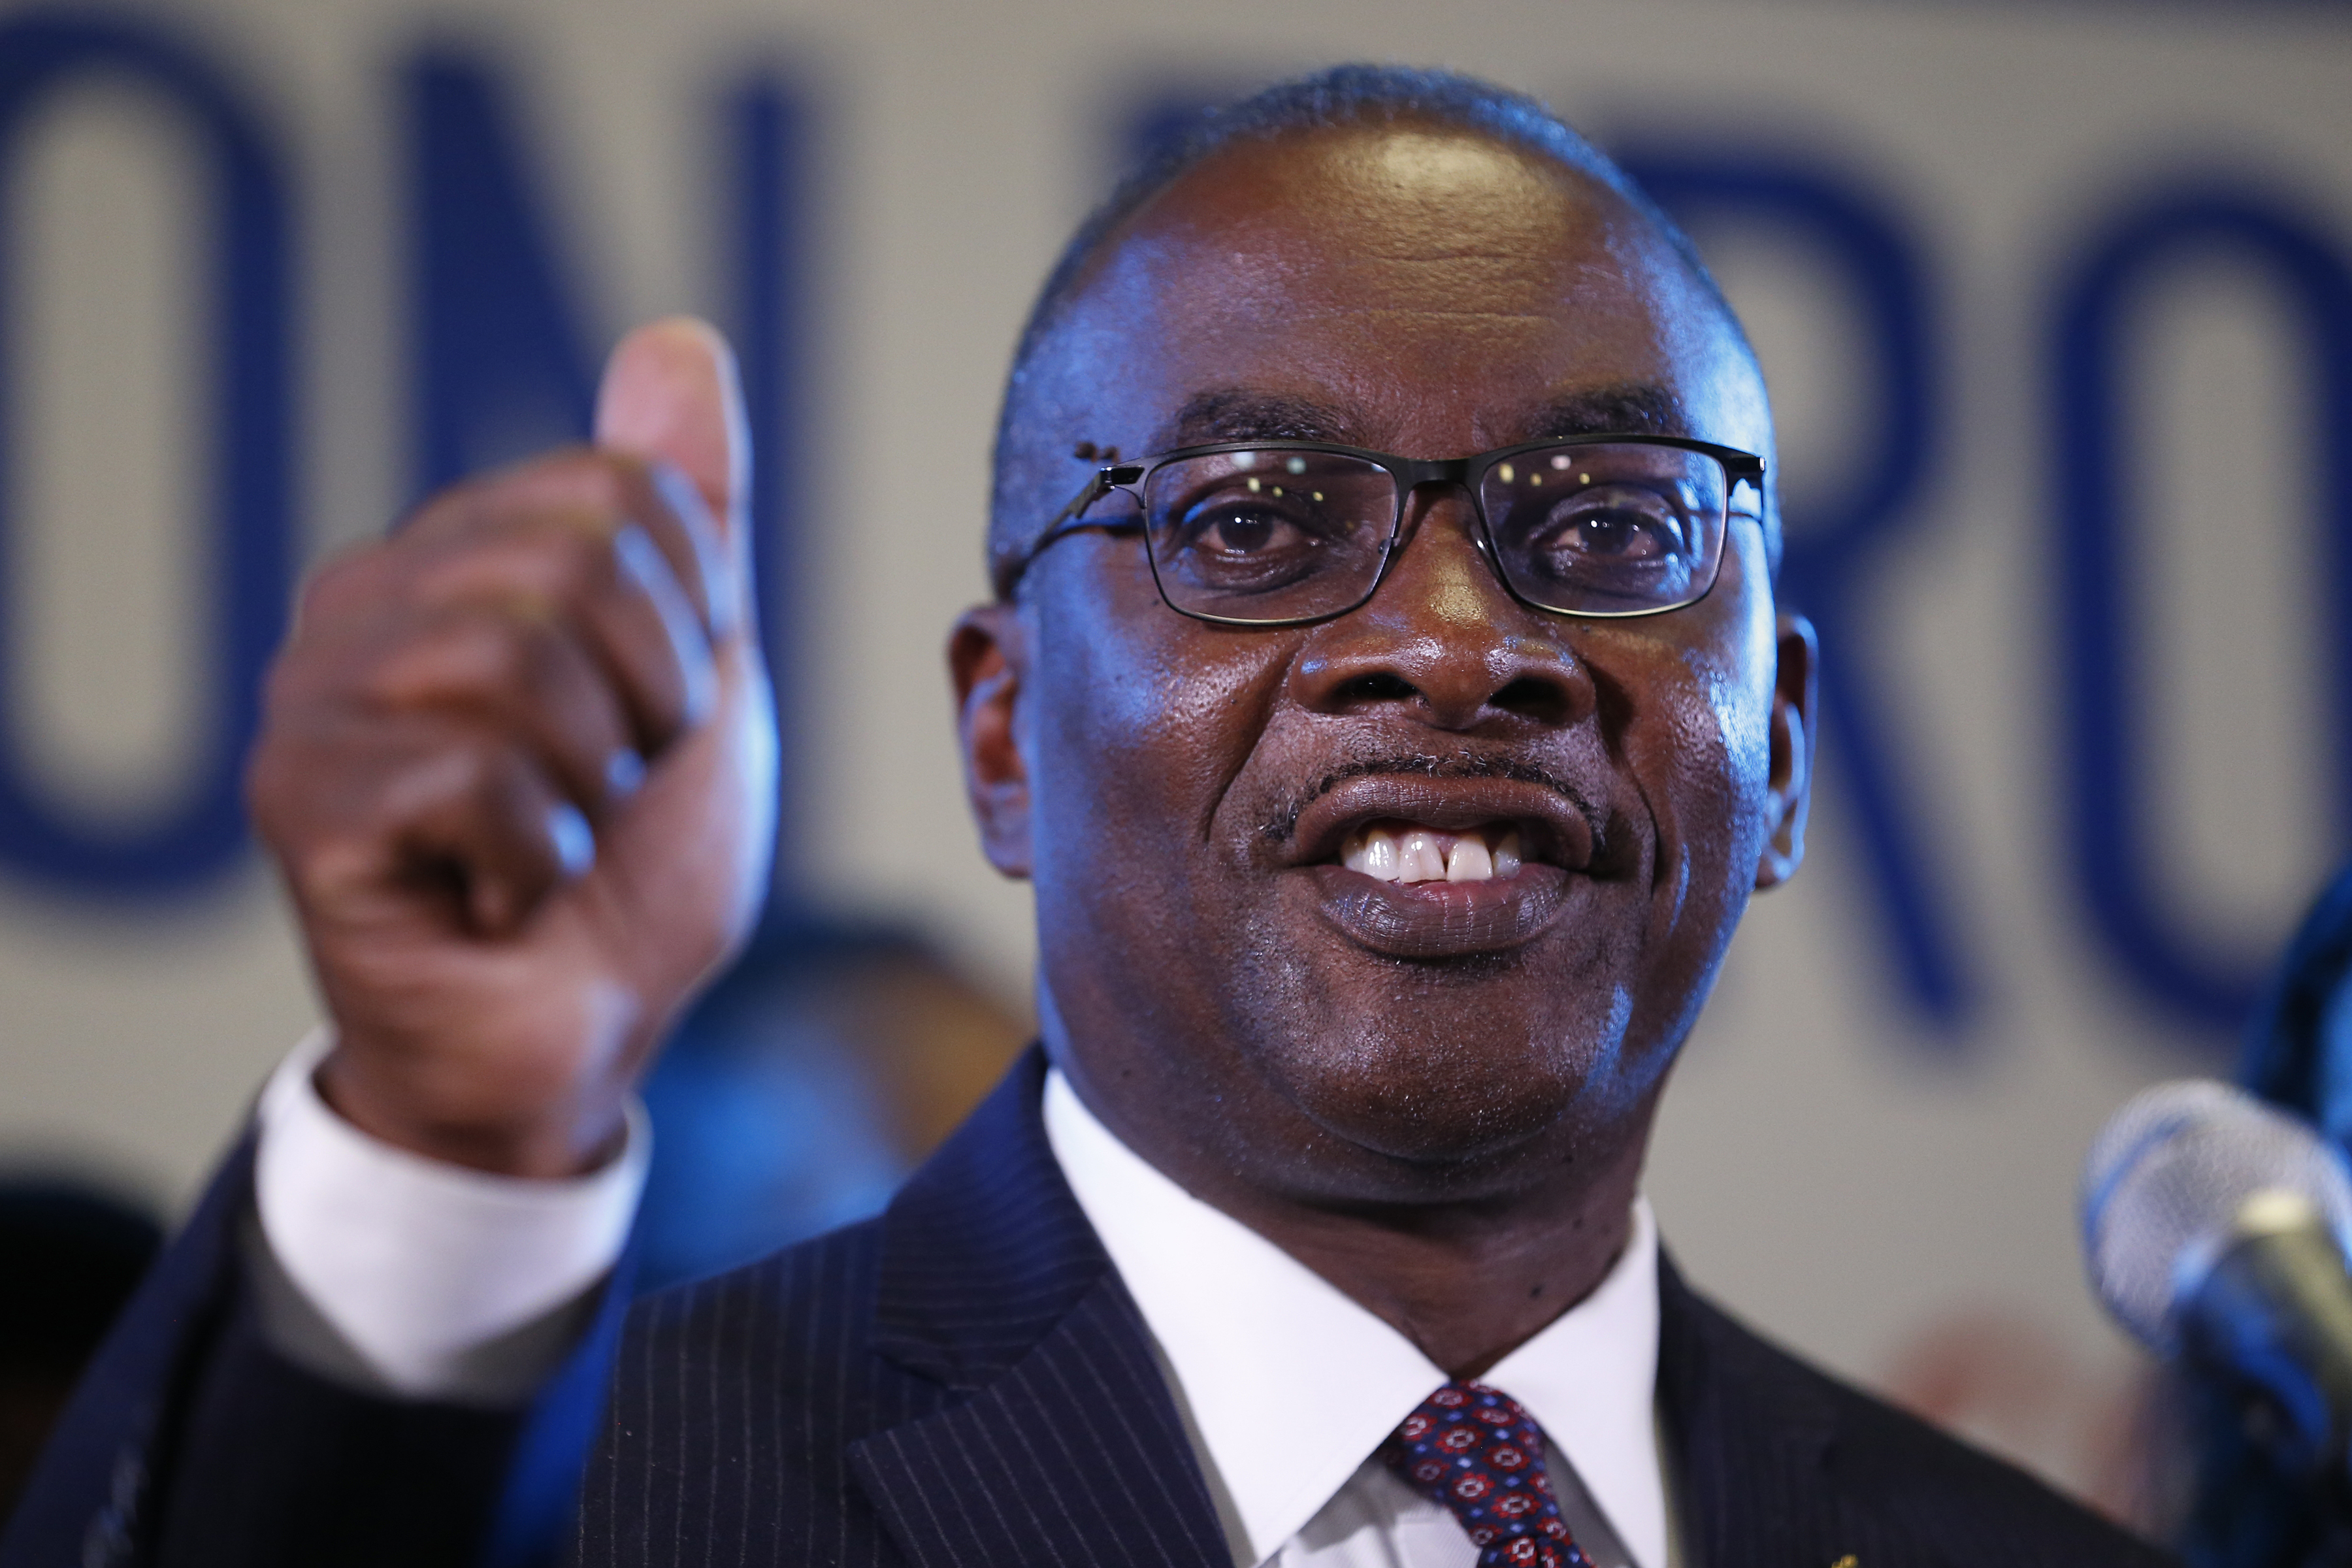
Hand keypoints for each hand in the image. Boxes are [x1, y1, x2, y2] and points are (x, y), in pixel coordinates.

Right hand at [248, 319, 777, 1176]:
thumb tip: (677, 340)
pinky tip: (500, 894)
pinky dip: (534, 860)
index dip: (691, 628)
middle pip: (576, 564)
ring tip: (551, 841)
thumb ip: (687, 516)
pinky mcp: (299, 801)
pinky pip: (471, 776)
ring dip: (590, 790)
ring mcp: (317, 697)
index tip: (658, 722)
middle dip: (648, 707)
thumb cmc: (633, 864)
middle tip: (606, 792)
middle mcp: (367, 601)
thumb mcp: (699, 673)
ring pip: (519, 665)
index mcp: (463, 555)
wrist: (580, 1034)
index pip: (626, 496)